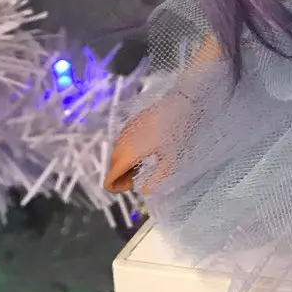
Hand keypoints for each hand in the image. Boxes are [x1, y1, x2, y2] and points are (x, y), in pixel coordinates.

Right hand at [102, 34, 222, 194]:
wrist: (183, 101)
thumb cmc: (178, 132)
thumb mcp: (172, 160)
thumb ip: (157, 179)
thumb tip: (145, 191)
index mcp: (129, 153)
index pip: (109, 177)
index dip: (117, 188)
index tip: (133, 186)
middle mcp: (122, 141)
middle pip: (111, 166)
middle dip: (121, 177)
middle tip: (139, 179)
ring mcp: (126, 129)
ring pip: (116, 153)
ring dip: (124, 164)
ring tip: (144, 166)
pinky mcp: (132, 121)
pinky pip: (122, 142)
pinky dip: (128, 151)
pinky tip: (145, 151)